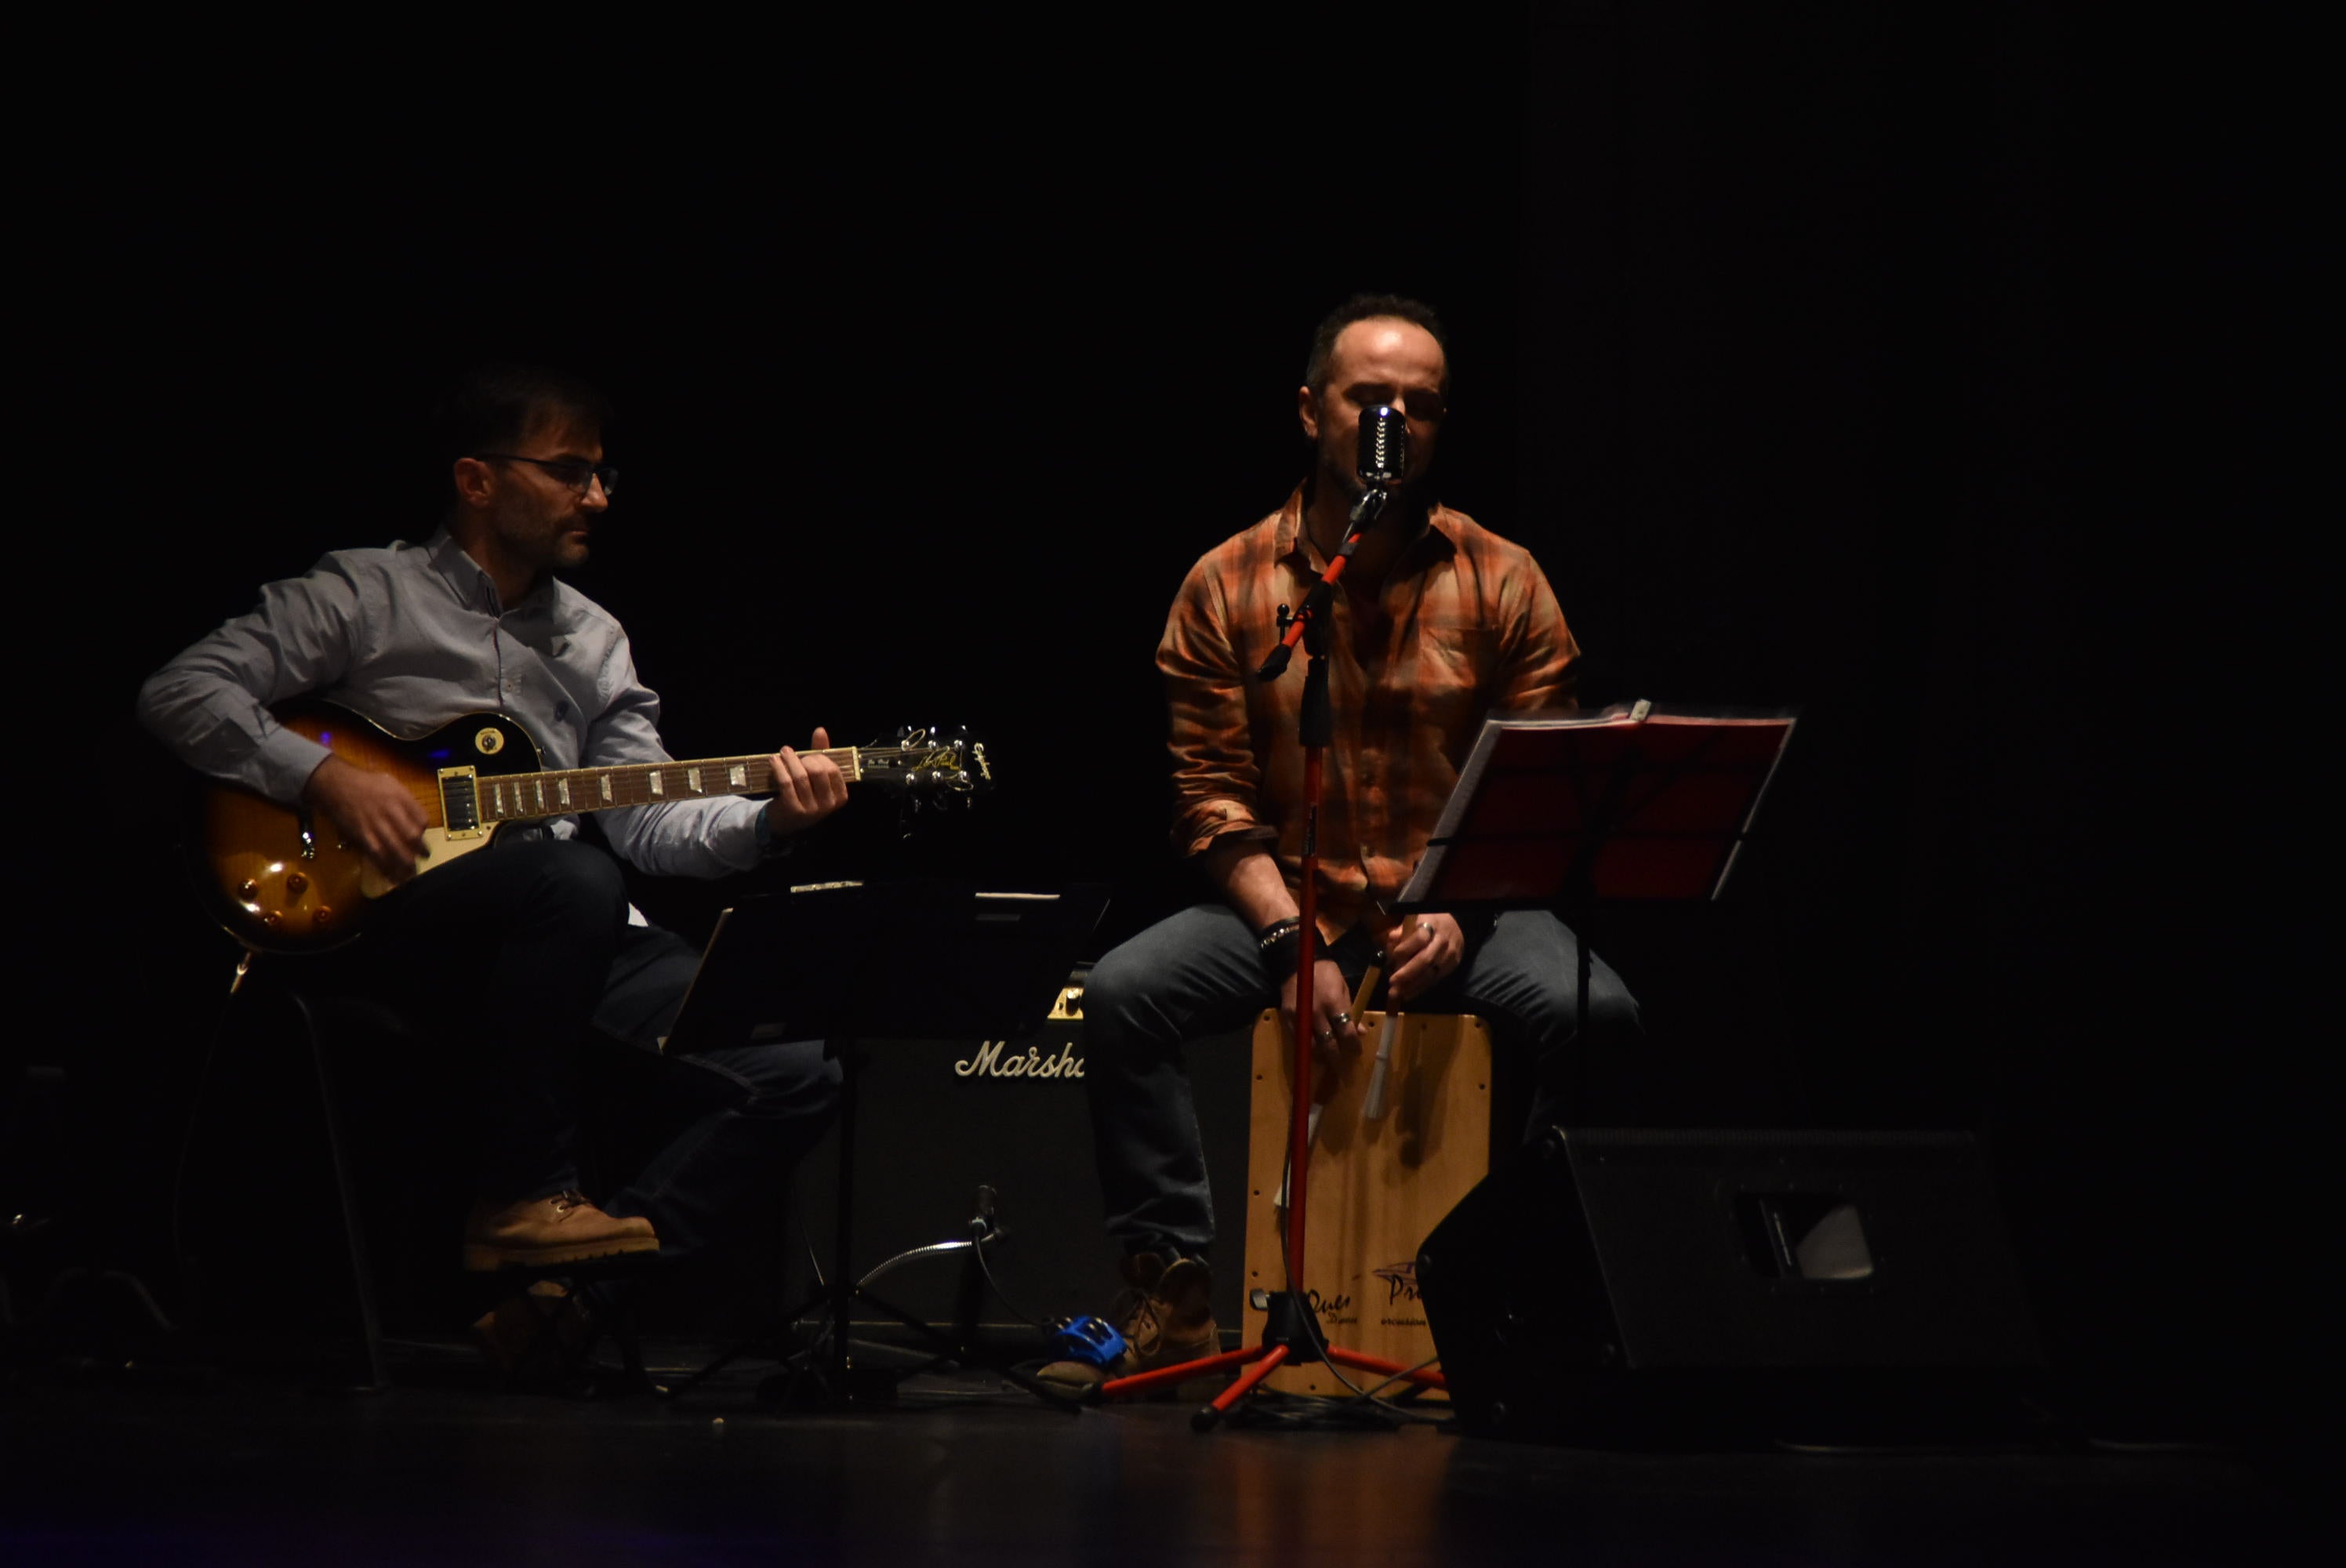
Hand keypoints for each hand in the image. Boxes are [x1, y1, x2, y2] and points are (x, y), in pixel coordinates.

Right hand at [302, 753, 427, 882]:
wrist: (335, 784)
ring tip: (410, 873)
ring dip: (405, 864)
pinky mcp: (362, 835)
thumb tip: (413, 817)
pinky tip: (391, 874)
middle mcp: (390, 811)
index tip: (422, 835)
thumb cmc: (363, 782)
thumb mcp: (389, 782)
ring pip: (396, 849)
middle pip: (411, 836)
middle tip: (424, 857)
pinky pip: (376, 854)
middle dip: (420, 850)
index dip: (424, 830)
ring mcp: (376, 825)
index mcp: (400, 797)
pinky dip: (385, 866)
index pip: (421, 818)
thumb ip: (403, 799)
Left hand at [765, 727, 847, 836]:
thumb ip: (821, 754)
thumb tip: (821, 730)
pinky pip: (786, 783)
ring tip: (782, 752)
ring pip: (801, 776)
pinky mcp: (793, 810)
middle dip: (805, 758)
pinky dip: (779, 768)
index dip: (820, 758)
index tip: (808, 755)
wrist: (785, 821)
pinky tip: (773, 760)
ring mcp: (811, 809)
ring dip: (790, 760)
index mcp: (840, 796)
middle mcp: (828, 805)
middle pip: (818, 771)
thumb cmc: (804, 794)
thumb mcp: (816, 777)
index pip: (833, 769)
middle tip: (793, 754)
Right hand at [1278, 957, 1362, 1077]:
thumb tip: (1360, 1032)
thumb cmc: (1326, 972)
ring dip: (1322, 1054)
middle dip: (1338, 1057)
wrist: (1298, 961)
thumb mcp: (1343, 988)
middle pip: (1328, 1043)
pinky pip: (1299, 1038)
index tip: (1357, 1052)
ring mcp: (1301, 1016)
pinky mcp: (1289, 1017)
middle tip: (1344, 1065)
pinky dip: (1308, 1046)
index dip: (1353, 1046)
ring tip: (1329, 1058)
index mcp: (1334, 1003)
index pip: (1346, 1032)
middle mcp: (1317, 1012)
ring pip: (1312, 1045)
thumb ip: (1350, 1011)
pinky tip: (1314, 1048)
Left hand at [1383, 912, 1464, 1004]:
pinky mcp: (1452, 967)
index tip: (1394, 955)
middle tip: (1392, 982)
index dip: (1406, 948)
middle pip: (1426, 959)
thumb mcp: (1416, 918)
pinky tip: (1408, 994)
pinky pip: (1435, 980)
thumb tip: (1392, 940)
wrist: (1458, 926)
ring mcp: (1449, 955)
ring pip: (1430, 974)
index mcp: (1432, 925)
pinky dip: (1420, 988)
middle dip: (1407, 973)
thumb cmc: (1430, 922)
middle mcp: (1442, 941)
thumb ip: (1402, 930)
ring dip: (1412, 985)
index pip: (1420, 938)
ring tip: (1397, 993)